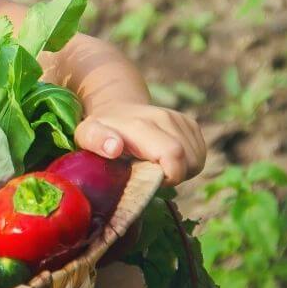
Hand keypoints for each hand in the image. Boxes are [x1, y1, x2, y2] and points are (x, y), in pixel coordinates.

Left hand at [73, 103, 206, 185]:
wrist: (115, 108)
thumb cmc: (100, 130)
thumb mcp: (86, 135)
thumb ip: (96, 141)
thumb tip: (115, 147)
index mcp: (142, 125)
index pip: (173, 155)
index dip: (168, 177)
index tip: (149, 179)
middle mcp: (166, 118)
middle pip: (190, 161)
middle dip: (175, 177)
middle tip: (149, 174)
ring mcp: (180, 119)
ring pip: (197, 160)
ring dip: (181, 171)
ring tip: (155, 165)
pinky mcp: (190, 124)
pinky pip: (200, 154)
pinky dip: (187, 163)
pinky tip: (165, 159)